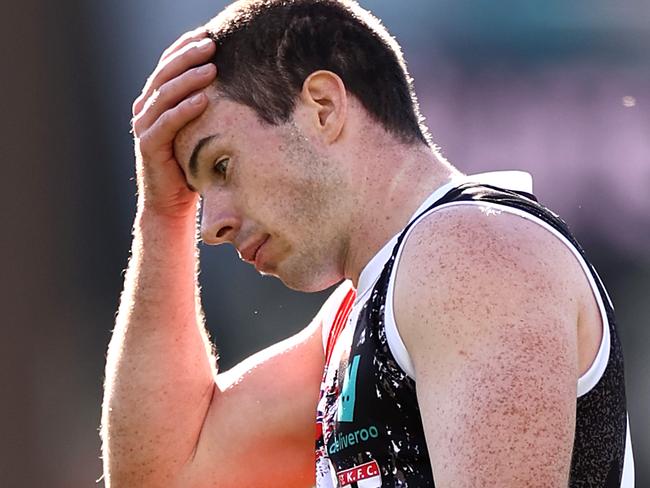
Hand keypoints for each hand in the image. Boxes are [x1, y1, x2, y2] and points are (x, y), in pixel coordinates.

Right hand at [131, 28, 216, 219]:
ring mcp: (144, 127)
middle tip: (212, 44)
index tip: (208, 33)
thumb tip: (236, 83)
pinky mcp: (148, 146)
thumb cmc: (190, 164)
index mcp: (155, 101)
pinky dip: (184, 110)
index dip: (185, 47)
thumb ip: (205, 106)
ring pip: (164, 95)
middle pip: (164, 74)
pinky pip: (166, 123)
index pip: (167, 65)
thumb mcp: (199, 130)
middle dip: (188, 56)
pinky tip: (203, 99)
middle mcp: (145, 109)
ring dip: (188, 79)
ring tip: (212, 67)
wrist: (171, 203)